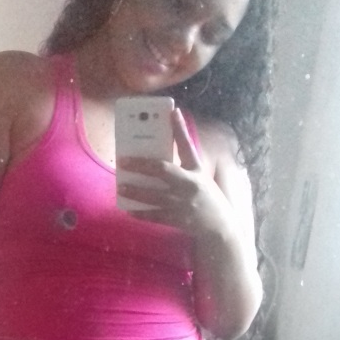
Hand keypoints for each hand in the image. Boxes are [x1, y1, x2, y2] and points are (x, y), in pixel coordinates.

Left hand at [117, 108, 232, 238]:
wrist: (219, 226)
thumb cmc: (207, 198)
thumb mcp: (200, 178)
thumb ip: (183, 167)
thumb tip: (158, 158)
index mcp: (196, 170)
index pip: (187, 145)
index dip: (180, 128)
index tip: (172, 112)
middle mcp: (190, 184)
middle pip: (163, 170)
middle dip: (141, 164)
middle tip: (123, 160)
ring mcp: (183, 203)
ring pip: (154, 195)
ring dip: (135, 191)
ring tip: (121, 186)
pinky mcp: (177, 219)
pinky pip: (155, 216)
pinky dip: (141, 213)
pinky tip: (129, 210)